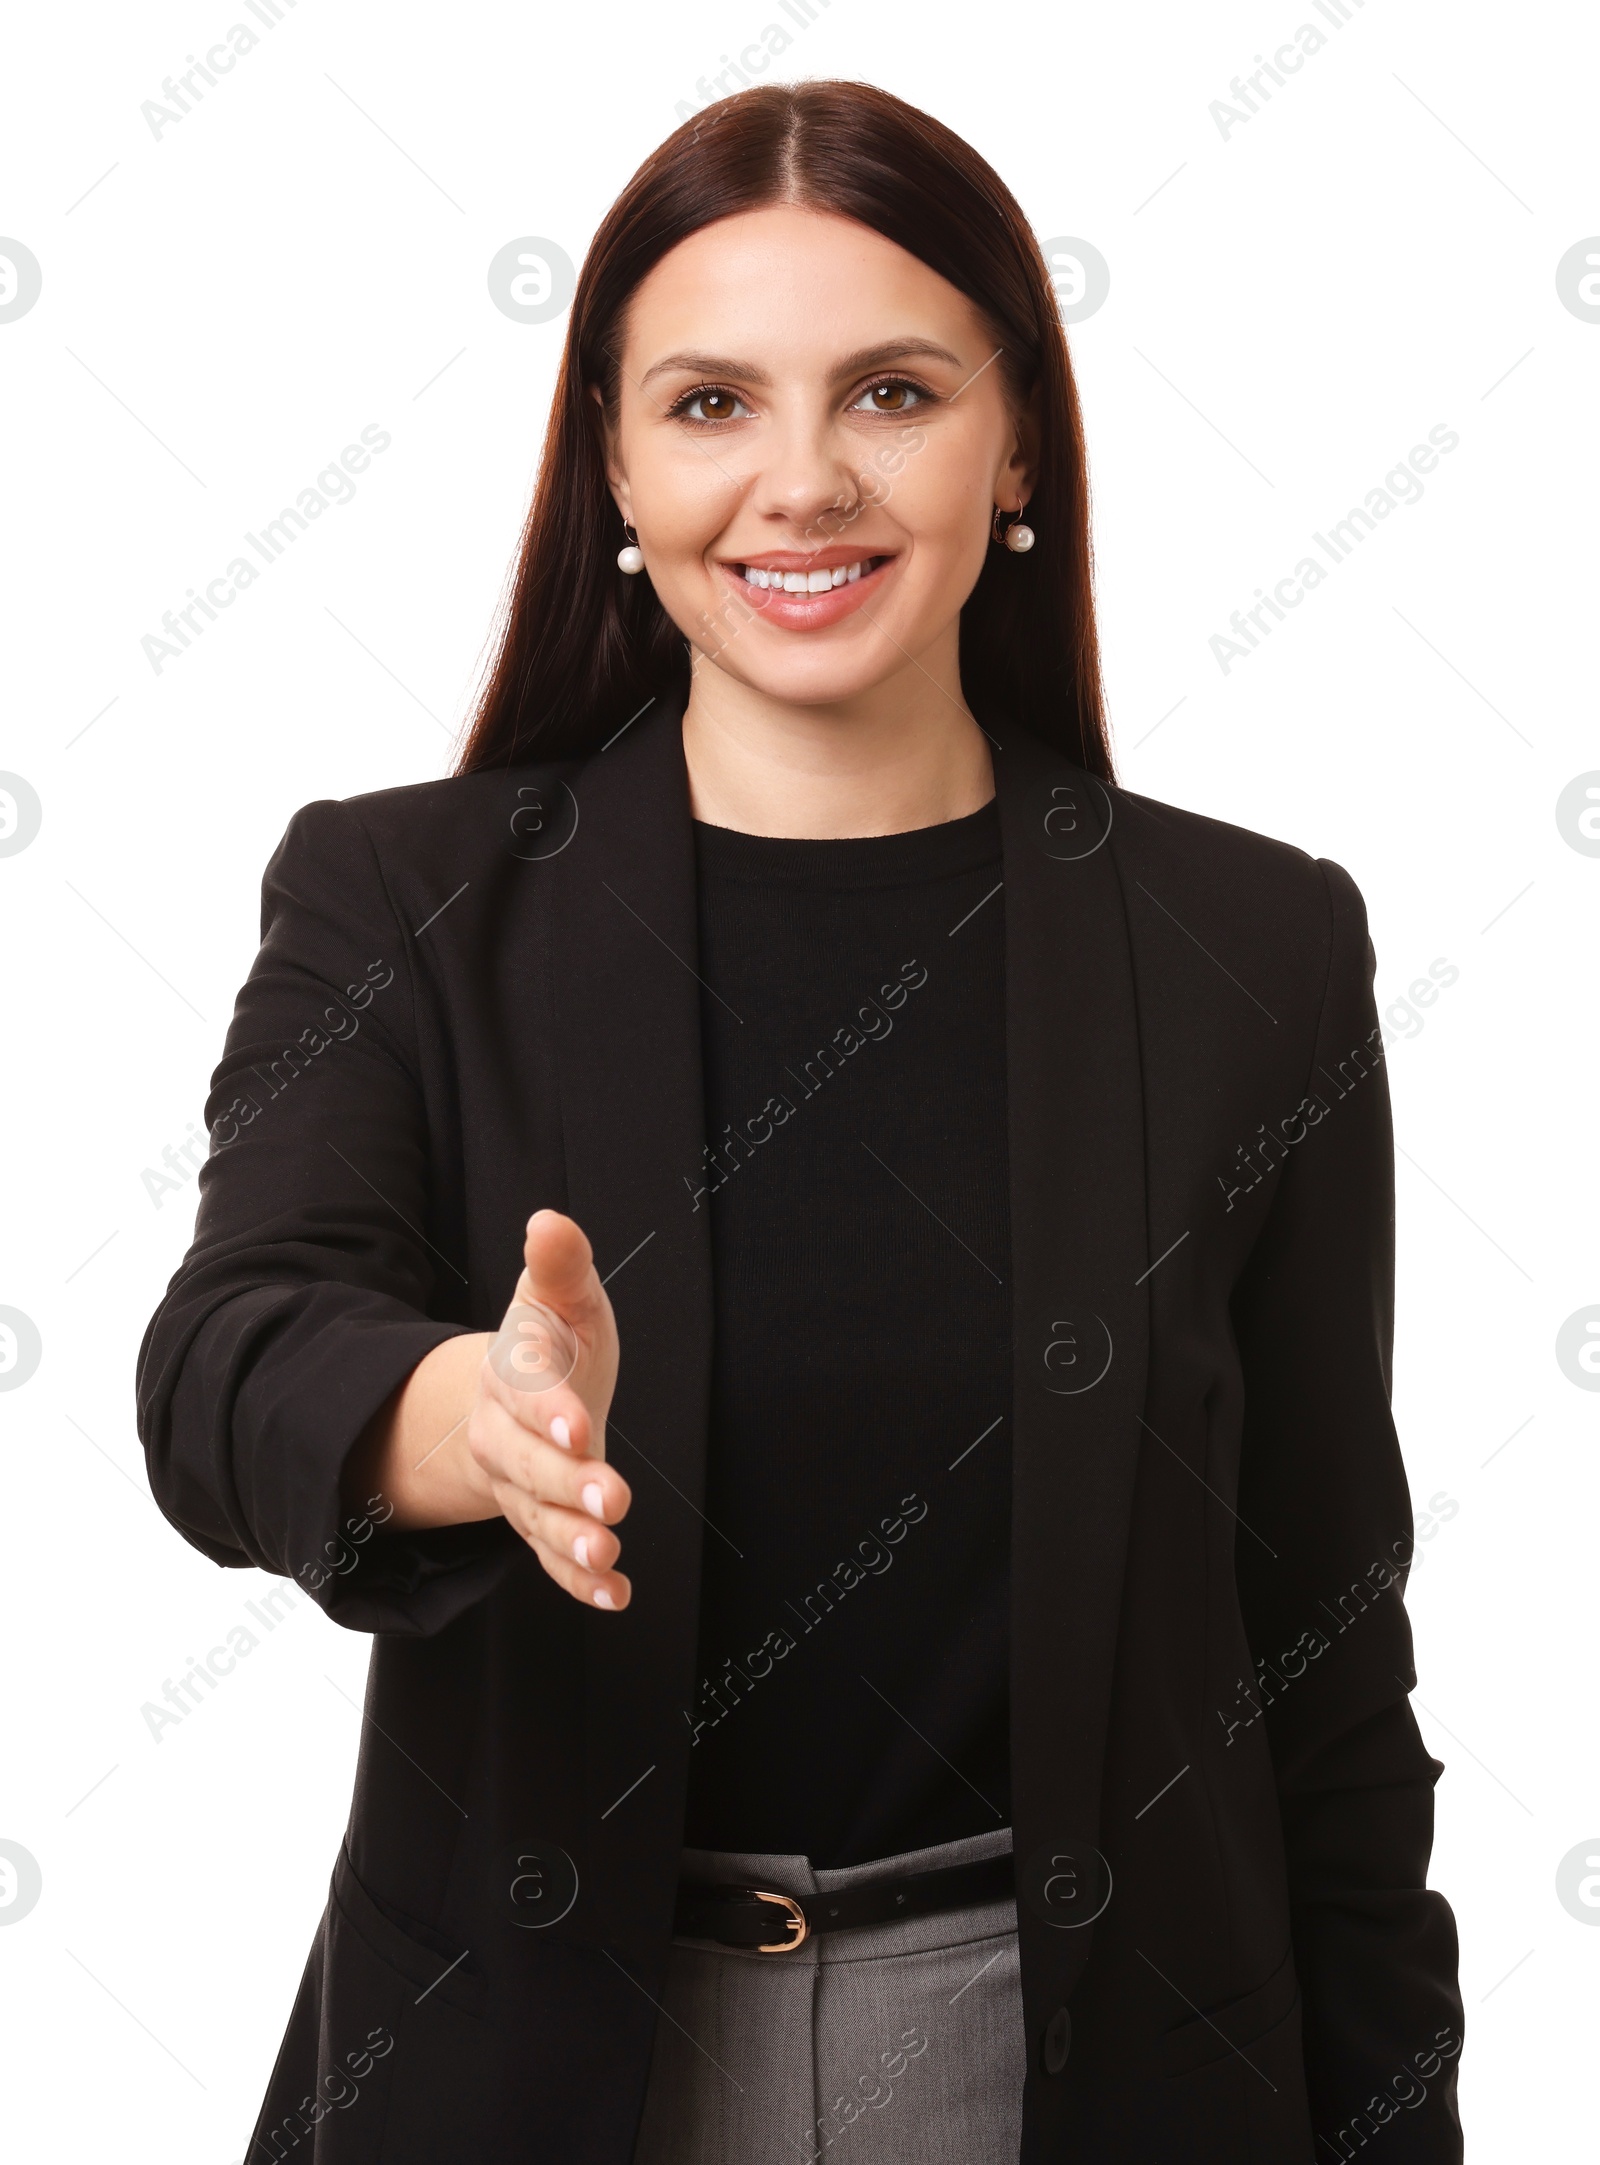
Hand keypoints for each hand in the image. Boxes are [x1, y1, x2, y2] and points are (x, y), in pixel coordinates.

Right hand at [465, 1209, 630, 1609]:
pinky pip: (551, 1561)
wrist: (521, 1399)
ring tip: (608, 1554)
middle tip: (610, 1498)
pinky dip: (580, 1582)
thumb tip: (549, 1221)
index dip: (550, 1412)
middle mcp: (503, 1436)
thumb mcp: (560, 1299)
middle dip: (564, 1484)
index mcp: (511, 1374)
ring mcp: (518, 1487)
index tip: (579, 1428)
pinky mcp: (539, 1523)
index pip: (526, 1393)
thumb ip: (559, 1266)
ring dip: (571, 1541)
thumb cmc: (553, 1343)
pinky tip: (617, 1594)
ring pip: (535, 1519)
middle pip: (525, 1465)